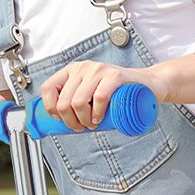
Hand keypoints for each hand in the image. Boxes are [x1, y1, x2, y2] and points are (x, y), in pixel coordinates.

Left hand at [38, 61, 168, 131]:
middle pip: (64, 101)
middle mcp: (83, 67)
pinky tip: (99, 119)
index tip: (60, 119)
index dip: (50, 108)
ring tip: (91, 124)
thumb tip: (58, 121)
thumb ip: (76, 100)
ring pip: (78, 102)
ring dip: (83, 120)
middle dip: (70, 121)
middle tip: (80, 127)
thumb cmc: (117, 93)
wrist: (146, 85)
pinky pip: (99, 98)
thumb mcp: (91, 92)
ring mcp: (98, 70)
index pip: (48, 88)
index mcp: (72, 70)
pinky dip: (97, 114)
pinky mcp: (114, 75)